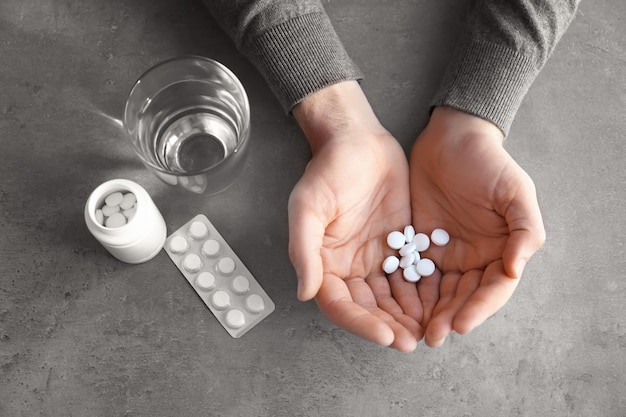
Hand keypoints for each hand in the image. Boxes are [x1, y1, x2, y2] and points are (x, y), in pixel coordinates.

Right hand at [288, 81, 421, 351]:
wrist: (358, 141)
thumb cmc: (328, 170)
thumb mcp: (307, 207)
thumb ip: (304, 250)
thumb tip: (305, 292)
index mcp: (325, 263)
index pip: (341, 304)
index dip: (361, 323)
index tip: (385, 334)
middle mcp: (349, 267)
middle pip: (368, 308)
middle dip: (389, 326)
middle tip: (412, 341)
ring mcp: (375, 258)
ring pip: (391, 297)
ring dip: (407, 316)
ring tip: (429, 330)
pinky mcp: (398, 245)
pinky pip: (410, 275)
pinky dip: (422, 292)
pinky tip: (438, 303)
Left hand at [409, 107, 545, 346]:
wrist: (451, 139)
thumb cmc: (488, 163)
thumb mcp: (515, 191)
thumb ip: (524, 230)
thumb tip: (516, 270)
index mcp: (501, 251)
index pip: (492, 289)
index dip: (478, 309)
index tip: (460, 325)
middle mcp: (474, 258)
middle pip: (463, 297)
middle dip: (448, 317)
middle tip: (431, 336)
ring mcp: (446, 253)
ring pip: (437, 291)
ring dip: (427, 312)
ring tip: (412, 329)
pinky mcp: (419, 244)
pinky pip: (413, 272)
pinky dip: (407, 290)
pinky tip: (395, 303)